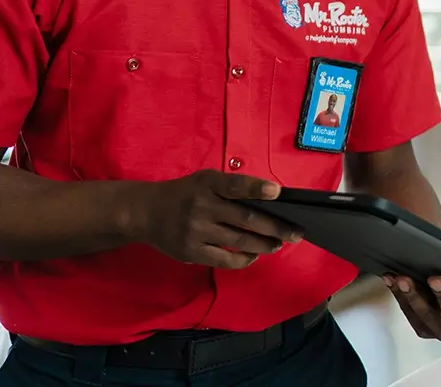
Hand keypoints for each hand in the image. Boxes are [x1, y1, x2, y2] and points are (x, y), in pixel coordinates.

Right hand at [129, 169, 302, 268]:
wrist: (144, 212)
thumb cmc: (185, 194)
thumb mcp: (205, 181)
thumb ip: (231, 188)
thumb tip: (269, 201)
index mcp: (207, 184)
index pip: (235, 185)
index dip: (257, 188)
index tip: (278, 192)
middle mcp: (201, 206)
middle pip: (245, 218)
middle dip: (275, 227)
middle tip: (296, 232)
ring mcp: (195, 231)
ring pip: (239, 241)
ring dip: (264, 244)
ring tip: (279, 244)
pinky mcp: (190, 252)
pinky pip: (224, 260)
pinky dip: (244, 259)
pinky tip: (255, 255)